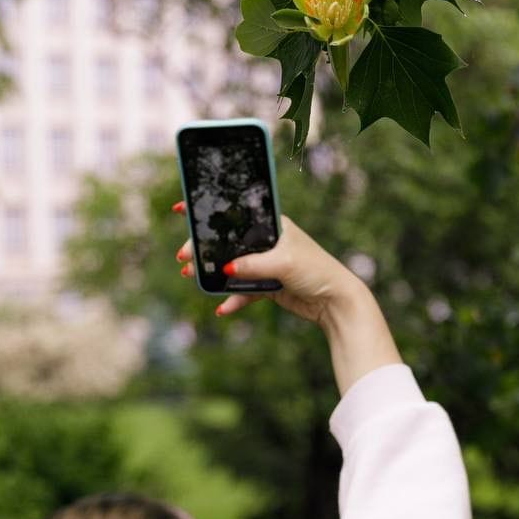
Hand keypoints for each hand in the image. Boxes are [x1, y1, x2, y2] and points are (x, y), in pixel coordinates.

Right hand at [172, 204, 402, 395]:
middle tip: (183, 257)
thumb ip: (252, 265)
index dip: (209, 210)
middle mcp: (267, 241)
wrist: (336, 302)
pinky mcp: (269, 285)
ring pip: (232, 267)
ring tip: (191, 277)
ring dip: (212, 274)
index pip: (236, 213)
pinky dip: (234, 300)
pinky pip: (244, 291)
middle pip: (228, 242)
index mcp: (272, 224)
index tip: (182, 208)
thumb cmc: (316, 271)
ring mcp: (267, 264)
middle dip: (204, 249)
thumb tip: (224, 269)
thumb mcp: (283, 264)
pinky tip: (223, 309)